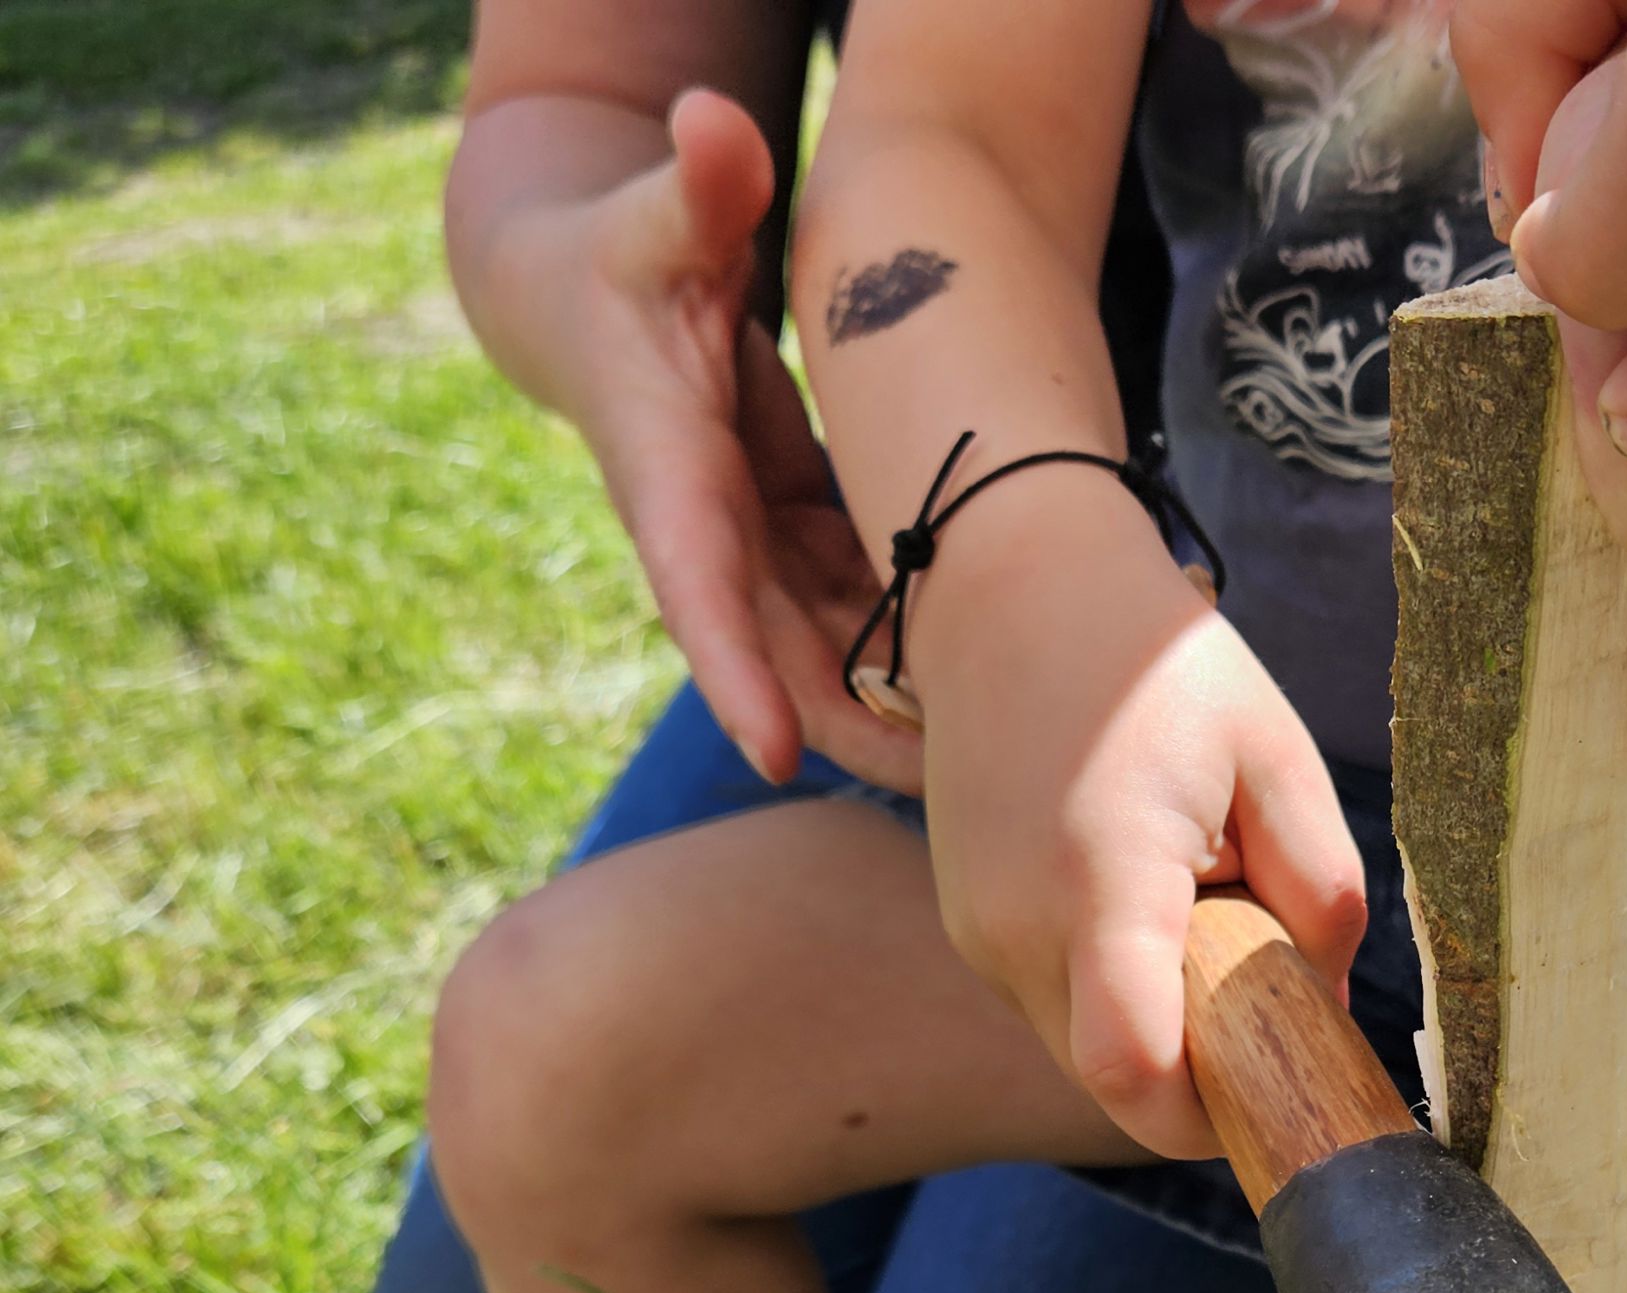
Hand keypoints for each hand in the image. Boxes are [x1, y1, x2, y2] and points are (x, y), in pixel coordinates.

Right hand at [557, 90, 923, 789]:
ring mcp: (758, 552)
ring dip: (894, 712)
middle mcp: (712, 536)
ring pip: (828, 654)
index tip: (771, 749)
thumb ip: (693, 186)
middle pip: (779, 659)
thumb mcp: (660, 218)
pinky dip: (914, 657)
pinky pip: (860, 617)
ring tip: (987, 773)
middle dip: (850, 731)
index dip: (732, 671)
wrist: (594, 304)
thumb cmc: (630, 252)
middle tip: (938, 793)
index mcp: (671, 475)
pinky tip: (992, 698)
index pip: (698, 588)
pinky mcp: (796, 547)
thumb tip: (710, 125)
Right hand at [911, 480, 1365, 1157]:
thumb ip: (1321, 894)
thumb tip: (1325, 1012)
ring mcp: (977, 935)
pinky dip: (1113, 986)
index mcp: (1100, 885)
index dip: (1209, 1117)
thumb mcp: (1278, 758)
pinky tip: (1142, 895)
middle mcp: (1015, 929)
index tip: (1269, 1085)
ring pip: (1084, 1051)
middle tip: (1252, 974)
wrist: (1009, 586)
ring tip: (1191, 907)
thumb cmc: (1154, 664)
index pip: (1135, 1076)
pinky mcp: (966, 930)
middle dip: (1200, 1066)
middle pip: (1116, 1083)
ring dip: (1156, 1021)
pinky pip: (1056, 1006)